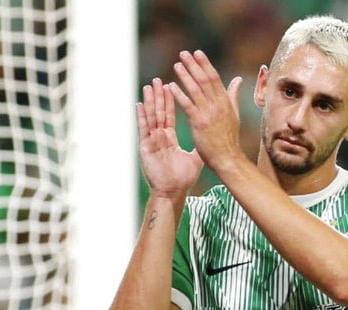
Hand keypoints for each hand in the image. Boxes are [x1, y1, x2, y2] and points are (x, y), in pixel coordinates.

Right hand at [137, 77, 203, 197]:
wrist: (173, 192)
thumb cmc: (182, 178)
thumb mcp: (194, 158)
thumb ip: (200, 145)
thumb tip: (208, 138)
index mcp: (170, 138)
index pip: (170, 115)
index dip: (170, 101)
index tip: (171, 85)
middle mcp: (160, 137)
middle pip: (159, 112)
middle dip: (159, 96)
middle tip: (158, 80)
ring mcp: (152, 141)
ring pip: (151, 117)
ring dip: (150, 102)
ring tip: (149, 86)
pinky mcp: (146, 147)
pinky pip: (144, 129)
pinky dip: (141, 117)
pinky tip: (139, 105)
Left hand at [167, 50, 242, 172]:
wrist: (228, 158)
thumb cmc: (229, 139)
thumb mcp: (234, 114)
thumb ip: (233, 95)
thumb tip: (238, 79)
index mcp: (225, 102)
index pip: (214, 78)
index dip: (205, 64)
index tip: (197, 53)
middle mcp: (217, 105)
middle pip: (204, 80)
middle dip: (194, 65)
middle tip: (184, 53)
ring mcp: (208, 113)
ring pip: (195, 90)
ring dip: (185, 76)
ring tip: (176, 65)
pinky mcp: (199, 123)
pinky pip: (187, 105)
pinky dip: (179, 94)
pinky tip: (171, 86)